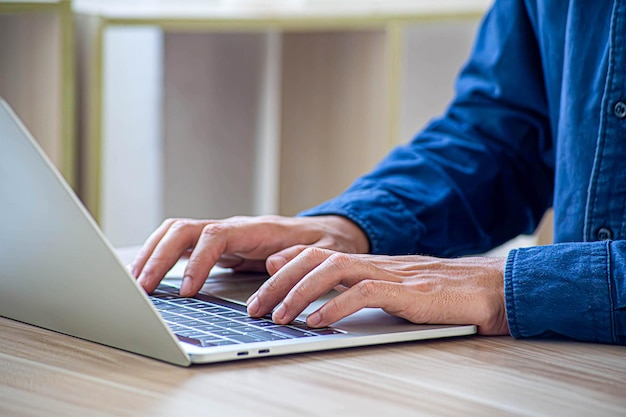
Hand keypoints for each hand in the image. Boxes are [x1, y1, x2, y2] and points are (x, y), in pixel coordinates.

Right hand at [131, 215, 368, 295]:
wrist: (325, 233)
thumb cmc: (323, 244)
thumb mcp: (324, 252)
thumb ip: (302, 257)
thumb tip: (274, 263)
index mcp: (256, 229)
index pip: (216, 236)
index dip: (197, 261)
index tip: (187, 289)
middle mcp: (233, 228)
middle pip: (185, 229)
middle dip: (159, 256)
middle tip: (143, 287)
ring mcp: (223, 235)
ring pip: (177, 233)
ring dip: (152, 254)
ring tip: (135, 282)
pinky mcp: (218, 246)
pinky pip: (183, 245)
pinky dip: (161, 256)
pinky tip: (148, 275)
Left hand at [246, 247, 508, 335]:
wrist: (488, 288)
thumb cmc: (443, 292)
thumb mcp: (394, 287)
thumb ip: (362, 287)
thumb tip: (329, 298)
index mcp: (370, 261)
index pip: (319, 252)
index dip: (288, 260)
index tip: (263, 274)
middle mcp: (374, 262)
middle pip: (315, 260)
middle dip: (280, 282)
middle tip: (256, 306)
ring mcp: (389, 274)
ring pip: (332, 270)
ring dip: (299, 293)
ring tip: (278, 315)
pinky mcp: (407, 291)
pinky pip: (363, 293)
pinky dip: (335, 307)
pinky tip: (317, 321)